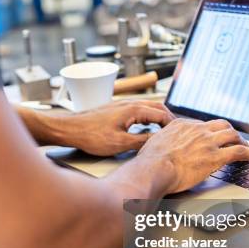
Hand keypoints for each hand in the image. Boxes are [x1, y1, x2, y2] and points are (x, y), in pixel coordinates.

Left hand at [58, 101, 174, 155]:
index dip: (173, 125)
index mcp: (134, 109)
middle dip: (169, 119)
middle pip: (158, 108)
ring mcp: (122, 105)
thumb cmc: (90, 136)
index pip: (162, 114)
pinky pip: (138, 111)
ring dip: (158, 117)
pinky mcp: (115, 110)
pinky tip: (145, 128)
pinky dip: (147, 118)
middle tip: (176, 132)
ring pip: (148, 108)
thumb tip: (157, 143)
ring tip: (164, 130)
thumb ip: (141, 142)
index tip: (179, 135)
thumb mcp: (120, 144)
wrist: (69, 129)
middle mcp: (129, 104)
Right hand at [134, 118, 248, 194]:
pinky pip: (241, 152)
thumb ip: (161, 144)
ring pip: (232, 135)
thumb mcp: (152, 145)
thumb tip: (157, 151)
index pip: (201, 125)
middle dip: (230, 133)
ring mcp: (207, 142)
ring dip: (242, 142)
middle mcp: (196, 130)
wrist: (152, 170)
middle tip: (234, 140)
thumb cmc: (148, 163)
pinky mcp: (215, 157)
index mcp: (181, 126)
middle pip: (221, 125)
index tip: (213, 137)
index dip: (210, 132)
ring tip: (248, 149)